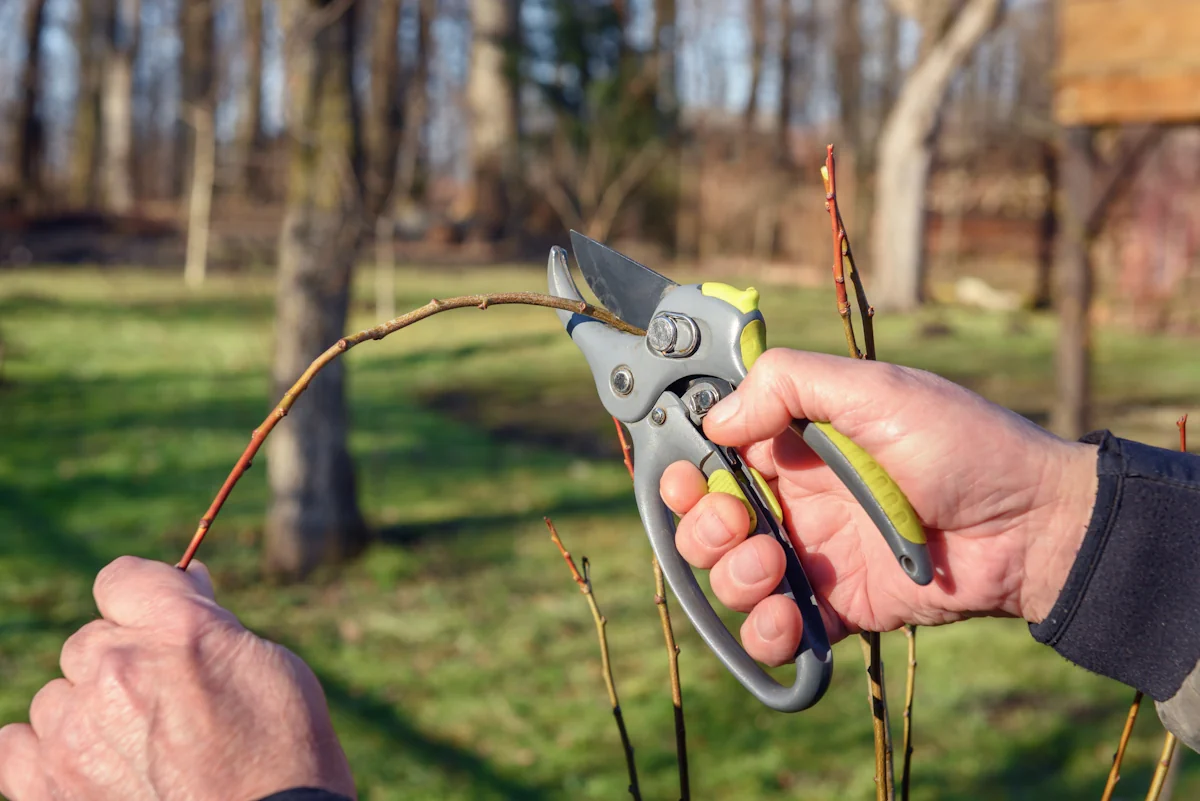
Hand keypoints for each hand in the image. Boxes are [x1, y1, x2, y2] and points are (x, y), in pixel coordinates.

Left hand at [0, 556, 354, 800]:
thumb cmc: (283, 748)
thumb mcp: (268, 662)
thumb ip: (212, 624)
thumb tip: (187, 585)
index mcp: (177, 627)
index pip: (120, 578)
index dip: (141, 598)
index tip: (159, 621)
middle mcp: (118, 667)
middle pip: (89, 640)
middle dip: (123, 660)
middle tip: (164, 699)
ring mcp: (77, 730)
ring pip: (58, 694)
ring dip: (89, 709)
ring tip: (135, 743)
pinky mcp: (49, 785)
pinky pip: (17, 745)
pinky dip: (47, 751)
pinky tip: (91, 763)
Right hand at [659, 349, 1098, 665]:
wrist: (1033, 526)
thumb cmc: (963, 445)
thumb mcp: (878, 390)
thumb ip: (789, 385)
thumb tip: (716, 421)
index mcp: (796, 444)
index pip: (713, 456)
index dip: (688, 470)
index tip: (690, 478)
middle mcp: (796, 499)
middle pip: (707, 522)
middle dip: (704, 529)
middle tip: (741, 525)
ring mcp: (814, 557)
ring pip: (731, 578)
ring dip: (733, 577)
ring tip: (775, 566)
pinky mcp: (837, 608)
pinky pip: (777, 631)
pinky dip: (766, 632)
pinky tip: (788, 618)